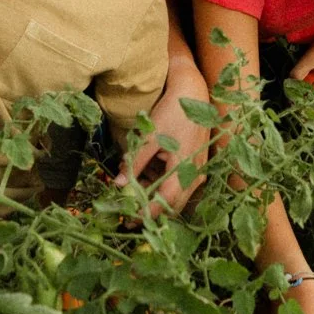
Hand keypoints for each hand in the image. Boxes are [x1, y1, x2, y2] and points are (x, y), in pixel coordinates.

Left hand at [115, 58, 209, 215]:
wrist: (193, 94)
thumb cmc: (172, 113)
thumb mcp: (149, 138)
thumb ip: (134, 163)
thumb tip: (117, 184)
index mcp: (184, 169)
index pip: (165, 203)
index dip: (146, 214)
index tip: (127, 219)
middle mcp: (194, 175)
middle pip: (171, 204)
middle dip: (149, 209)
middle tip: (126, 210)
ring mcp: (196, 171)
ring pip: (174, 195)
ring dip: (152, 194)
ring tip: (128, 184)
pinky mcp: (194, 166)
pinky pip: (176, 183)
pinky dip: (159, 183)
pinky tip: (141, 172)